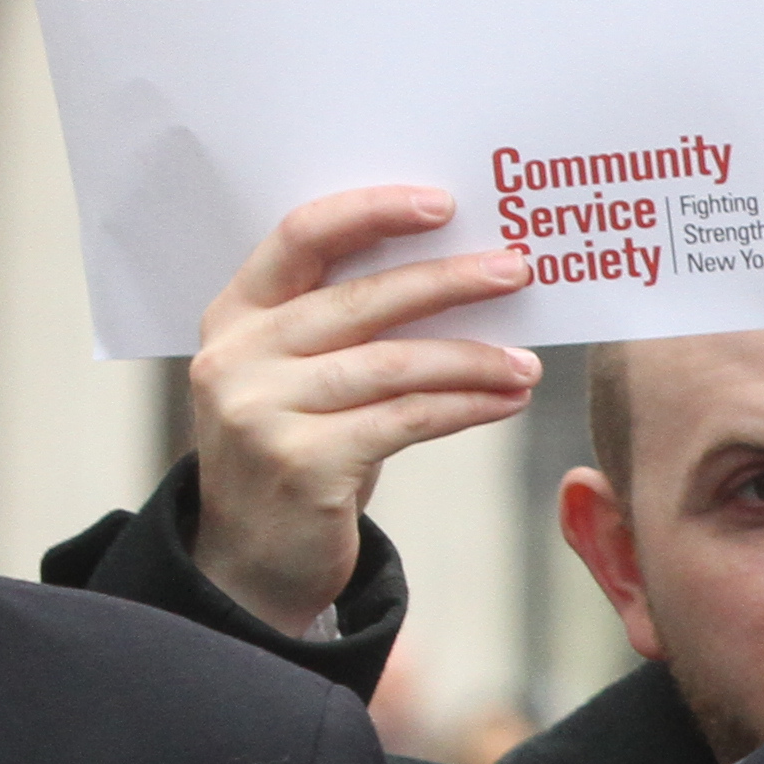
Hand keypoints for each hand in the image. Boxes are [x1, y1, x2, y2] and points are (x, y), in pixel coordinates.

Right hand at [189, 189, 540, 634]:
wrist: (254, 561)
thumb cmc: (302, 447)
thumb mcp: (304, 376)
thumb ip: (350, 326)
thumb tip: (468, 272)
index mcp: (235, 315)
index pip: (302, 237)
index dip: (373, 212)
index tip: (444, 202)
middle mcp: (236, 357)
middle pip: (361, 299)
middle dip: (450, 281)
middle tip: (518, 270)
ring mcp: (261, 412)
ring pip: (393, 363)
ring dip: (473, 359)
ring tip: (528, 364)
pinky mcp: (303, 465)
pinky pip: (406, 419)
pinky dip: (466, 405)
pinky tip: (506, 400)